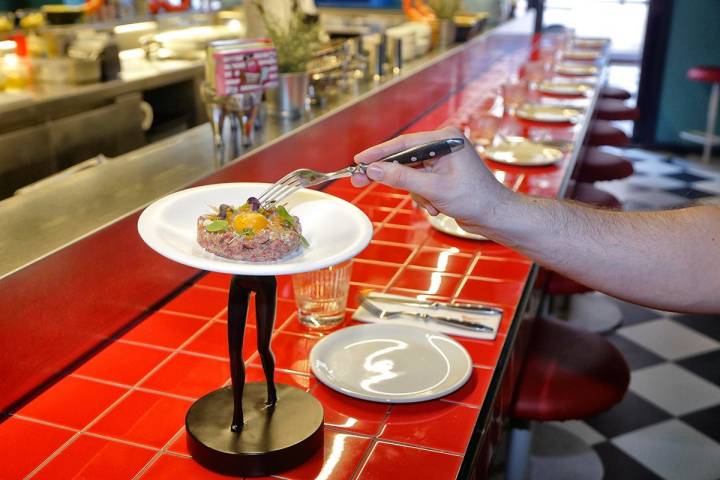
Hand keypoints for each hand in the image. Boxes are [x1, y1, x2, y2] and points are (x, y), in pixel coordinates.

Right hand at [351, 127, 512, 232]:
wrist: (495, 216)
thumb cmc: (474, 198)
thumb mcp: (434, 188)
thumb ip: (401, 177)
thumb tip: (374, 169)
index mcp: (445, 139)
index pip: (403, 144)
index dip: (378, 153)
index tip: (359, 161)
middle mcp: (443, 145)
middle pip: (403, 158)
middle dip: (391, 176)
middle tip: (360, 180)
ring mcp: (442, 160)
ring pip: (409, 175)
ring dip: (417, 194)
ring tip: (433, 205)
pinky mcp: (442, 174)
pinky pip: (419, 184)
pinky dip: (424, 197)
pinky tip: (438, 207)